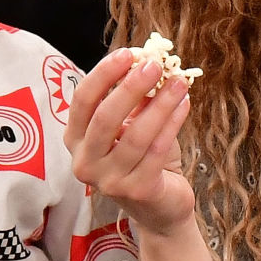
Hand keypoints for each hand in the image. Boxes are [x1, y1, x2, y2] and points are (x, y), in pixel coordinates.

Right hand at [67, 48, 195, 238]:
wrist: (160, 207)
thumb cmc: (143, 159)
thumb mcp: (133, 125)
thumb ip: (135, 98)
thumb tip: (149, 60)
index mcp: (76, 140)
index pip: (82, 102)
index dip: (103, 75)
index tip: (128, 53)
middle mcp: (85, 162)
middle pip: (105, 118)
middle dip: (130, 87)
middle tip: (154, 66)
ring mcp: (108, 181)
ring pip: (136, 135)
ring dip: (160, 104)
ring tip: (179, 83)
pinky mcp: (136, 191)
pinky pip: (157, 150)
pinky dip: (172, 123)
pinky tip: (184, 104)